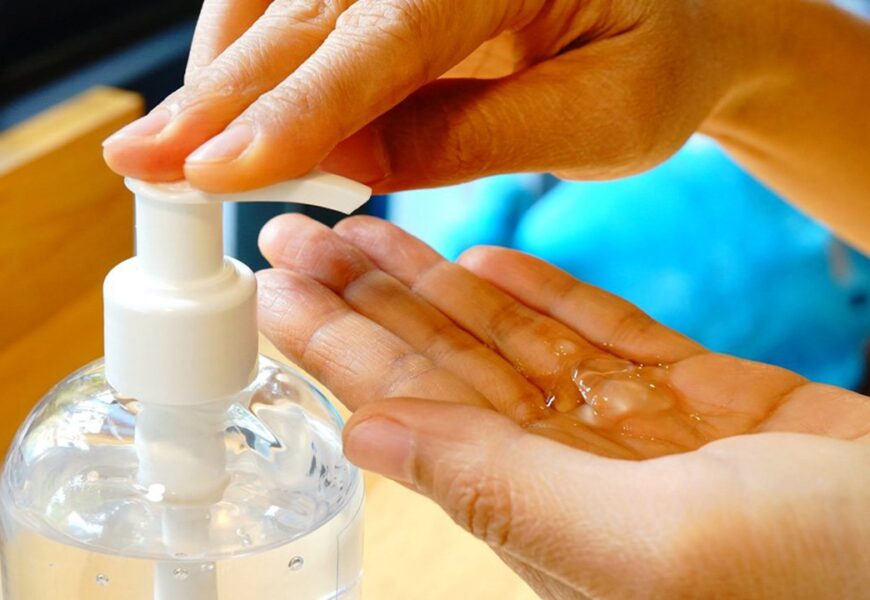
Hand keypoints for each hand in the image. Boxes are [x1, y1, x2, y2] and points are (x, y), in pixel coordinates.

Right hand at [102, 0, 745, 191]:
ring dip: (225, 76)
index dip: (296, 110)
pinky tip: (225, 105)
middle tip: (146, 162)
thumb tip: (348, 161)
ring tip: (169, 148)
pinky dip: (257, 56)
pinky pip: (306, 6)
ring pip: (289, 2)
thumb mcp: (600, 120)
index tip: (218, 169)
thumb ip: (473, 137)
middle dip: (226, 95)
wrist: (687, 15)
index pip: (387, 36)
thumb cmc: (661, 62)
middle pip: (314, 13)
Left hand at [255, 215, 869, 597]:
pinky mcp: (701, 397)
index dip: (339, 351)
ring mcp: (637, 434)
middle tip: (297, 238)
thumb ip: (502, 489)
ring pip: (513, 343)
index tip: (276, 293)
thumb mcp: (646, 545)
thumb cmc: (815, 579)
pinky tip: (483, 262)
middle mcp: (577, 477)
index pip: (413, 418)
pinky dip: (542, 296)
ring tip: (366, 232)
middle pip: (447, 371)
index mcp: (546, 521)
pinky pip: (600, 336)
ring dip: (436, 287)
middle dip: (369, 304)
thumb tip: (368, 439)